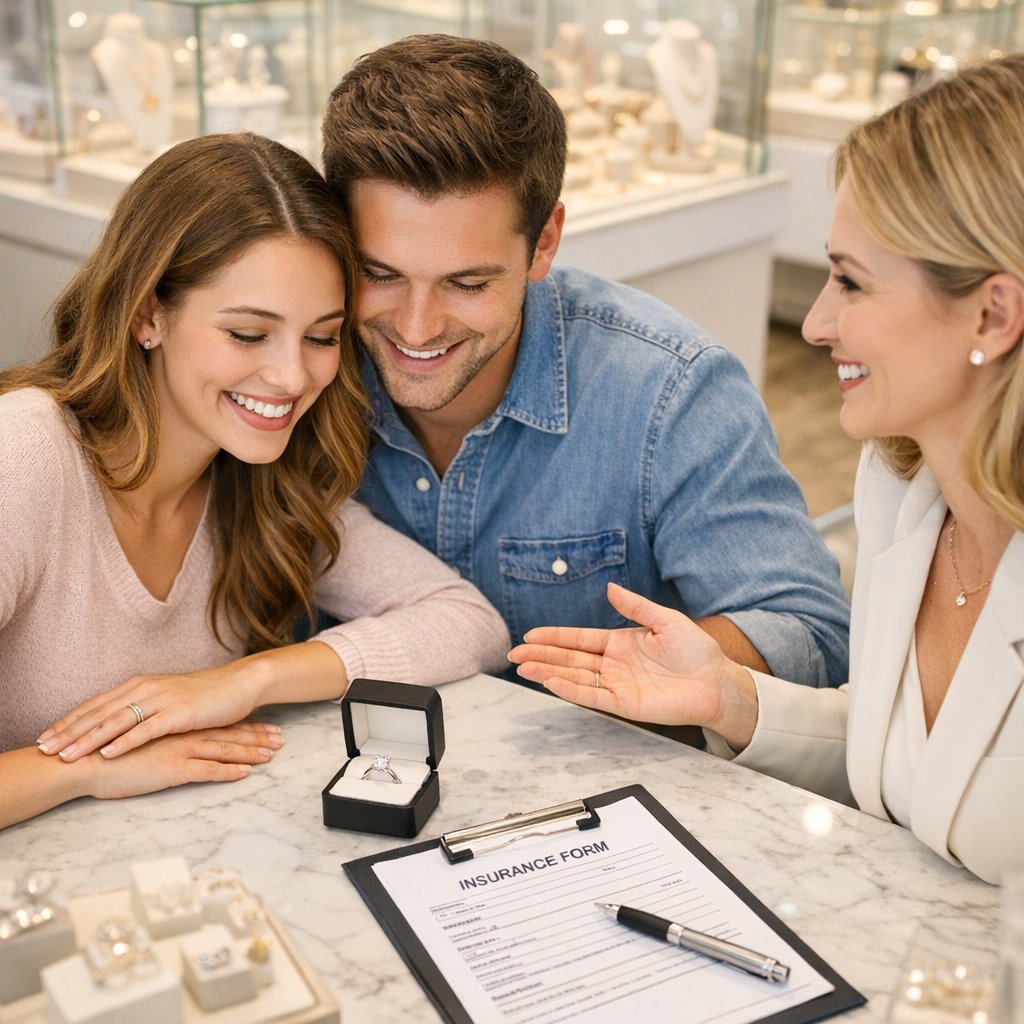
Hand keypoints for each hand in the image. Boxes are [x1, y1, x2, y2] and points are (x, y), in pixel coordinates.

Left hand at [36, 662, 259, 762]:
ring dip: (89, 739)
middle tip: (45, 749)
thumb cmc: (205, 696)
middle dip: (69, 732)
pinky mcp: (179, 712)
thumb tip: (118, 725)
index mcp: (140, 686)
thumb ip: (142, 709)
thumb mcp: (167, 700)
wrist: (239, 684)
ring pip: (117, 721)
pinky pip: (146, 729)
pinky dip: (125, 741)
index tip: (46, 737)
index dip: (69, 721)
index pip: (96, 704)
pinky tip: (108, 752)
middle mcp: (145, 689)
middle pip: (99, 713)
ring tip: (67, 755)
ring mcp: (162, 700)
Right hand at [86, 723, 281, 799]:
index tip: (264, 728)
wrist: (84, 761)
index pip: (216, 725)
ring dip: (251, 752)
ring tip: (274, 754)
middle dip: (256, 736)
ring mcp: (180, 749)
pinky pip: (209, 770)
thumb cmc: (105, 755)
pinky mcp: (174, 767)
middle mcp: (182, 734)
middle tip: (280, 739)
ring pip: (224, 749)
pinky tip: (248, 773)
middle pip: (227, 734)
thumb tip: (169, 746)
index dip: (241, 727)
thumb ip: (157, 741)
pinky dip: (230, 771)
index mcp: (175, 726)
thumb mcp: (139, 742)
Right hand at [508, 583, 758, 746]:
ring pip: (575, 678)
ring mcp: (617, 685)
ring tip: (524, 667)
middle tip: (515, 654)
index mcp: (619, 643)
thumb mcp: (665, 620)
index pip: (578, 639)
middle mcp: (613, 665)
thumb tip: (609, 587)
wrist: (718, 682)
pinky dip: (571, 690)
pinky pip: (593, 697)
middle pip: (569, 659)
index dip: (554, 637)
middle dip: (541, 656)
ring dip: (548, 672)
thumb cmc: (696, 652)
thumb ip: (636, 606)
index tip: (530, 635)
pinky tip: (552, 682)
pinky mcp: (625, 704)